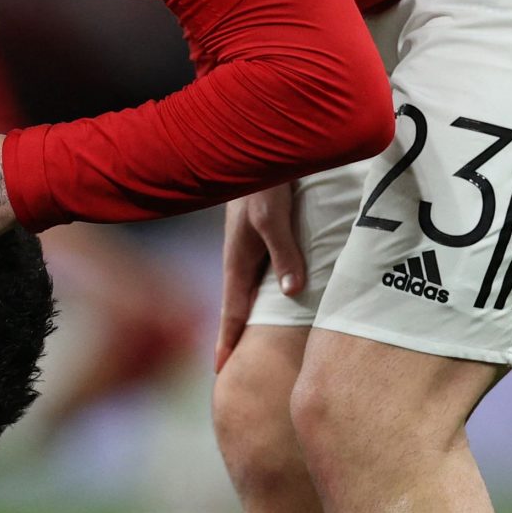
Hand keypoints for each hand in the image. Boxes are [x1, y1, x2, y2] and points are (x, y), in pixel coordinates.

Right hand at [216, 182, 304, 369]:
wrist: (255, 141)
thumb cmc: (261, 177)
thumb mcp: (272, 216)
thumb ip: (283, 251)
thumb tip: (290, 292)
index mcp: (236, 258)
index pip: (232, 311)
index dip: (228, 341)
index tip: (221, 371)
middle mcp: (242, 256)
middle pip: (239, 305)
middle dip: (236, 335)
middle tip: (235, 366)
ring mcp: (251, 245)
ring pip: (251, 289)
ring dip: (251, 314)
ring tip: (255, 340)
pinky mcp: (263, 232)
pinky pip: (263, 272)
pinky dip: (266, 291)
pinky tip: (278, 295)